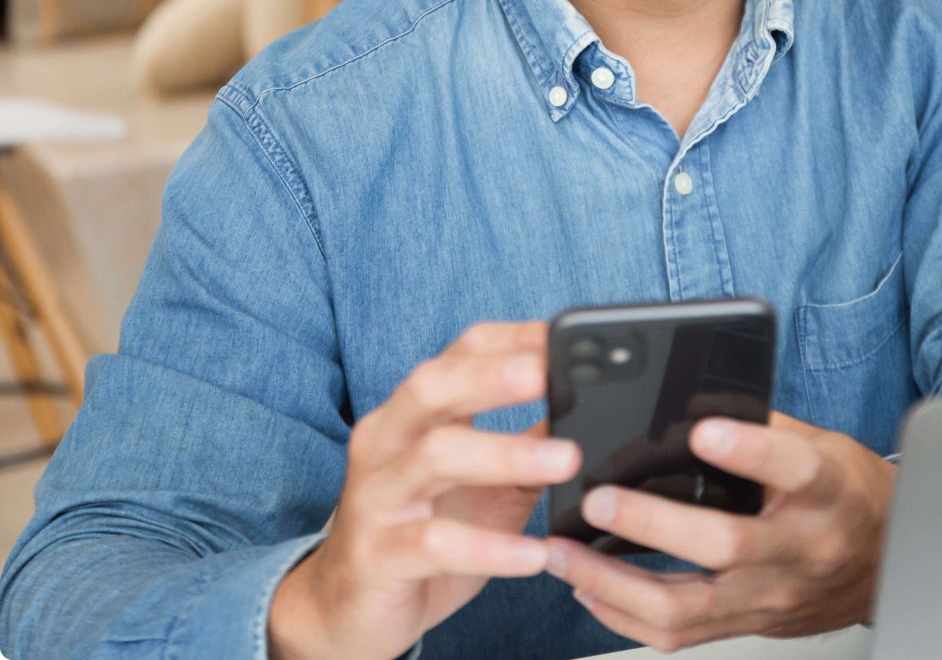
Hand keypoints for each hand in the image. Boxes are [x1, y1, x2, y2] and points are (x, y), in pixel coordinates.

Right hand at [268, 322, 580, 659]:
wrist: (351, 607)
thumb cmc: (428, 530)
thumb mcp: (487, 482)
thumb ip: (531, 442)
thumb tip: (588, 405)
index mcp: (416, 413)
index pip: (459, 354)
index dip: (511, 340)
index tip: (560, 337)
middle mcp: (389, 441)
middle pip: (433, 388)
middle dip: (490, 376)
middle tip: (546, 373)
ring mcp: (378, 496)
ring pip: (434, 457)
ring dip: (505, 454)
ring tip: (566, 460)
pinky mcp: (379, 555)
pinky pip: (433, 545)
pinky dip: (488, 549)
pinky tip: (534, 555)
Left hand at [544, 412, 895, 652]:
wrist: (884, 560)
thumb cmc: (844, 491)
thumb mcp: (820, 442)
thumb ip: (759, 423)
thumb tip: (687, 400)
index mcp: (828, 490)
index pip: (793, 467)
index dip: (749, 449)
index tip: (702, 430)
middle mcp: (801, 548)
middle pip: (726, 546)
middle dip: (651, 526)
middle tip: (598, 501)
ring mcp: (773, 596)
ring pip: (689, 607)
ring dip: (615, 584)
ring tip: (564, 554)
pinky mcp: (750, 625)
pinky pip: (682, 634)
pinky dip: (625, 615)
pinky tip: (588, 589)